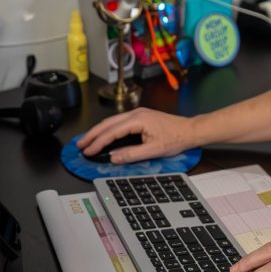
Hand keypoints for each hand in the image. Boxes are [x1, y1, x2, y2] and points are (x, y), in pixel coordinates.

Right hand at [76, 108, 195, 163]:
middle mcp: (135, 113)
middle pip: (107, 123)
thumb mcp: (153, 150)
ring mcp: (137, 114)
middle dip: (92, 134)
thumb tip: (113, 158)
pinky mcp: (140, 117)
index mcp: (138, 119)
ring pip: (112, 121)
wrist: (190, 130)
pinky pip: (119, 122)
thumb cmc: (176, 138)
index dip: (98, 142)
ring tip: (87, 141)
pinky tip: (103, 136)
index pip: (112, 132)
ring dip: (98, 131)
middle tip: (80, 145)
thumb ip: (131, 154)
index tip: (88, 151)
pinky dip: (108, 129)